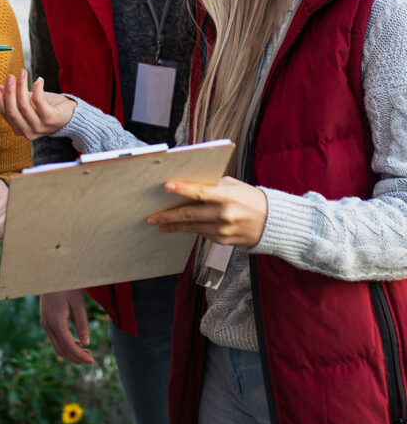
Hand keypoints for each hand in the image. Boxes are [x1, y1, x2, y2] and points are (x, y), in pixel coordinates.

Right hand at [0, 69, 75, 139]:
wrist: (69, 114)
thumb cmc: (46, 107)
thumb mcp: (27, 101)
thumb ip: (12, 97)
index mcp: (19, 128)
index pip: (5, 114)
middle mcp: (28, 132)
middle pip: (12, 111)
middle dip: (9, 92)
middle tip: (10, 76)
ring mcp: (39, 127)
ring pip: (24, 105)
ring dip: (22, 86)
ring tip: (23, 72)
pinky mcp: (50, 119)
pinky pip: (39, 102)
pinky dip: (37, 89)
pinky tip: (39, 80)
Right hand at [40, 290, 93, 364]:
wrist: (52, 273)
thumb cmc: (67, 285)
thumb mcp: (78, 303)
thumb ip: (82, 324)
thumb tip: (86, 343)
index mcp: (56, 322)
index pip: (69, 346)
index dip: (80, 356)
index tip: (92, 361)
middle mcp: (47, 325)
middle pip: (61, 350)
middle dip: (76, 358)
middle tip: (90, 359)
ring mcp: (44, 323)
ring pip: (57, 346)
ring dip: (71, 352)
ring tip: (86, 352)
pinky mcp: (45, 320)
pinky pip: (55, 338)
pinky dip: (66, 344)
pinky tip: (77, 341)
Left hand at [146, 176, 267, 247]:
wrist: (272, 222)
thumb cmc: (250, 198)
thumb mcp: (234, 185)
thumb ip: (213, 184)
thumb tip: (189, 183)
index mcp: (227, 196)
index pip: (200, 192)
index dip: (182, 189)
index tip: (166, 187)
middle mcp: (224, 214)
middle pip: (190, 215)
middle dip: (168, 216)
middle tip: (151, 217)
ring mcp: (223, 229)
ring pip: (192, 227)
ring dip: (174, 226)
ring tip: (159, 224)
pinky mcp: (223, 240)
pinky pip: (201, 233)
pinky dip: (190, 229)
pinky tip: (178, 227)